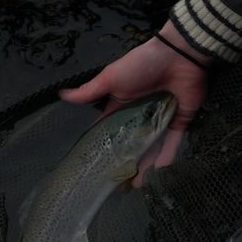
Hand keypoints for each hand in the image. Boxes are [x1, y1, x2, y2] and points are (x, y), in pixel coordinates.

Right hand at [60, 21, 212, 186]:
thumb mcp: (111, 77)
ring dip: (145, 166)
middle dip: (126, 162)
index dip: (106, 147)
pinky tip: (160, 174)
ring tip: (137, 186)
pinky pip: (173, 144)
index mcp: (123, 106)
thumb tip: (61, 95)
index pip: (112, 130)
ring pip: (152, 148)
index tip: (98, 166)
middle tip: (119, 184)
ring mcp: (161, 120)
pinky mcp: (179, 122)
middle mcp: (141, 116)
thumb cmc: (142, 64)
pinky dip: (167, 158)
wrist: (179, 56)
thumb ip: (89, 91)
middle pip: (133, 144)